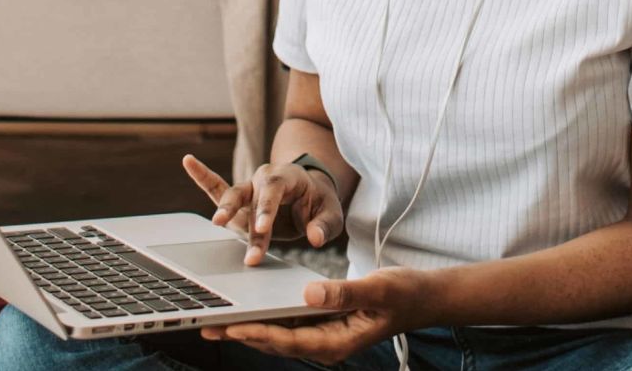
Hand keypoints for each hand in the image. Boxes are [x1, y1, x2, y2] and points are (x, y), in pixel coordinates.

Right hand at [182, 154, 343, 265]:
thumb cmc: (318, 202)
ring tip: (218, 223)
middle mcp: (265, 178)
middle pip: (253, 197)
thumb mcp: (330, 213)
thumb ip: (324, 226)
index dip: (267, 208)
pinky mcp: (239, 200)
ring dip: (225, 210)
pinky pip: (217, 186)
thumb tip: (315, 238)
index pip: (275, 190)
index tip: (263, 227)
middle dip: (251, 220)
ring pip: (233, 196)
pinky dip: (202, 176)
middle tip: (250, 241)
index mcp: (288, 176)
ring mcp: (249, 188)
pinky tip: (188, 161)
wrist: (308, 193)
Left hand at [200, 266, 436, 364]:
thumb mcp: (377, 288)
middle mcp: (327, 344)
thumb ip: (344, 293)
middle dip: (243, 333)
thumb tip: (309, 294)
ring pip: (280, 334)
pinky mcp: (324, 324)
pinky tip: (250, 309)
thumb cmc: (404, 293)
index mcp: (338, 342)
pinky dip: (268, 317)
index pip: (289, 340)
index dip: (259, 333)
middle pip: (276, 341)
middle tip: (207, 324)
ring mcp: (325, 336)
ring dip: (250, 327)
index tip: (233, 326)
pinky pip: (291, 323)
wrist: (424, 297)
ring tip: (217, 320)